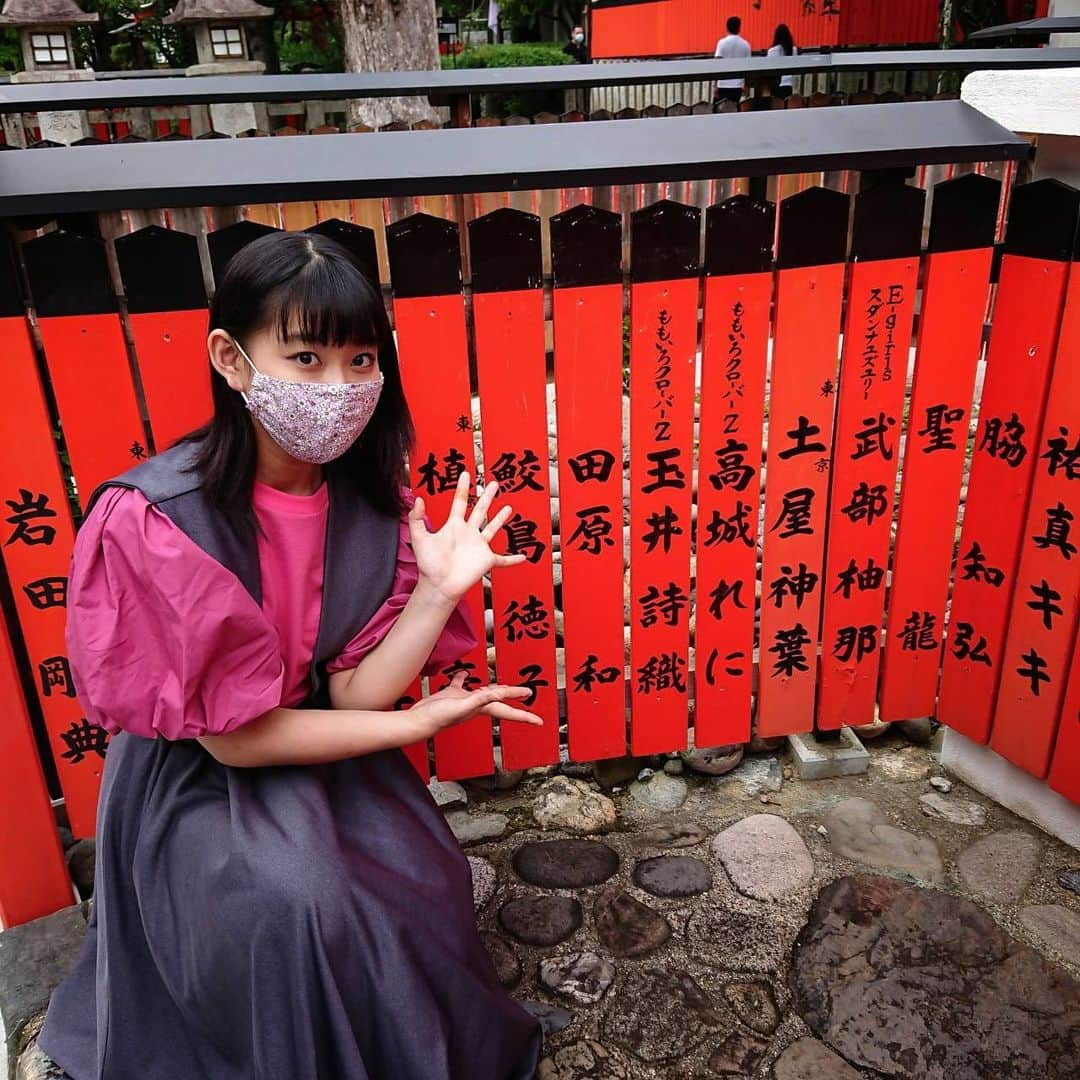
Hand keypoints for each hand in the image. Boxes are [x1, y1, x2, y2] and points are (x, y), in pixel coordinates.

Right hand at [406, 671, 543, 739]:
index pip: (508, 710)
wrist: (419, 721)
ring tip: (504, 685)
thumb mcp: (463, 705)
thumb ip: (481, 699)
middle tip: (527, 695)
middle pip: (500, 700)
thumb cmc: (439, 717)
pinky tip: (463, 673)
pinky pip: (460, 684)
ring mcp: (464, 700)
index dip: (525, 715)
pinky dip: (464, 677)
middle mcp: (476, 705)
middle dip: (514, 698)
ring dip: (494, 688)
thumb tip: (500, 693)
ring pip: (483, 692)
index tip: (539, 721)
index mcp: (482, 709)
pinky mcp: (451, 694)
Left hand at [409, 471, 526, 603]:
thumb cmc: (428, 565)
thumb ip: (416, 519)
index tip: (466, 474)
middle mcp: (468, 533)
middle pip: (480, 510)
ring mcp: (478, 546)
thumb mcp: (420, 538)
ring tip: (508, 508)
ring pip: (492, 529)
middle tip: (494, 484)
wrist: (438, 585)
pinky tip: (523, 557)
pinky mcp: (486, 560)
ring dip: (500, 519)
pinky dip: (513, 560)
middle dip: (487, 496)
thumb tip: (417, 500)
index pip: (460, 502)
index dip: (463, 488)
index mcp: (454, 526)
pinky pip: (503, 560)